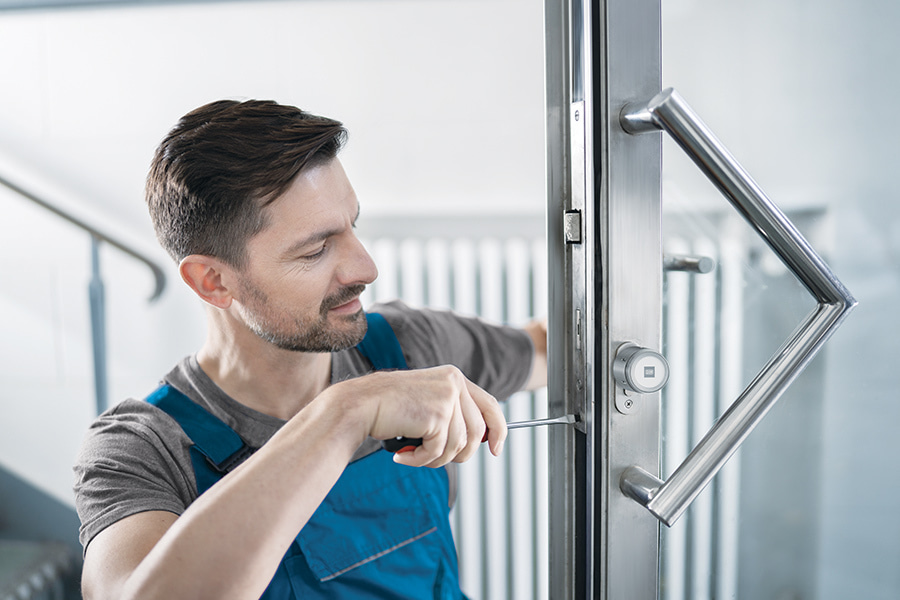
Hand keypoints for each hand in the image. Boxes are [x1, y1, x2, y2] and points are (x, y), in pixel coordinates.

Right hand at [340, 365, 506, 467]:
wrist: (359, 405)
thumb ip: (453, 415)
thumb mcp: (427, 404)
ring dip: (435, 459)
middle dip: (459, 454)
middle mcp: (454, 383)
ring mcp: (446, 398)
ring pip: (458, 446)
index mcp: (454, 377)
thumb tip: (481, 441)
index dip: (499, 430)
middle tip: (433, 458)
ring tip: (413, 454)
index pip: (490, 405)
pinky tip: (402, 455)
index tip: (497, 450)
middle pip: (477, 432)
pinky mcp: (436, 414)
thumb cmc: (389, 409)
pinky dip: (420, 460)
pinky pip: (438, 452)